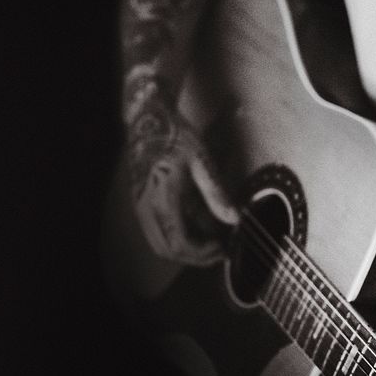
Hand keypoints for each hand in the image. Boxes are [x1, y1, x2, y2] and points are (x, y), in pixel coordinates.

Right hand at [129, 126, 238, 265]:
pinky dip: (176, 237)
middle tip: (219, 250)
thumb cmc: (174, 135)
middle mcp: (146, 207)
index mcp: (161, 199)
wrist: (148, 119)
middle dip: (195, 257)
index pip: (180, 243)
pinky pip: (156, 232)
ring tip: (210, 240)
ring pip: (160, 244)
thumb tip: (234, 218)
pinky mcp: (141, 203)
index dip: (203, 253)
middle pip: (168, 250)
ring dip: (185, 248)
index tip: (222, 249)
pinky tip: (196, 225)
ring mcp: (140, 206)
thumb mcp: (201, 161)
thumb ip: (216, 193)